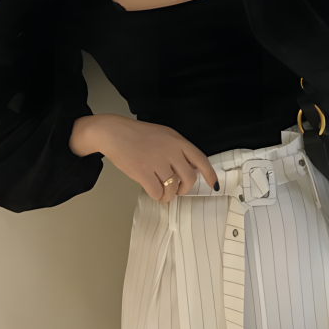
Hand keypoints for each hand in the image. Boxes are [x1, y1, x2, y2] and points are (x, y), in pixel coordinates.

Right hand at [91, 114, 218, 203]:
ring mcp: (157, 161)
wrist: (114, 133)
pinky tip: (153, 191)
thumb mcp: (164, 135)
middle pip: (189, 178)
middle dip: (184, 189)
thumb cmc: (138, 135)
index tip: (214, 185)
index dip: (209, 174)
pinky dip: (157, 196)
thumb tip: (190, 168)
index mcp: (177, 140)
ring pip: (172, 188)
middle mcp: (170, 151)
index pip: (200, 159)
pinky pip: (157, 192)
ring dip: (168, 195)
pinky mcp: (143, 172)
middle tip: (177, 190)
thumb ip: (178, 149)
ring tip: (162, 192)